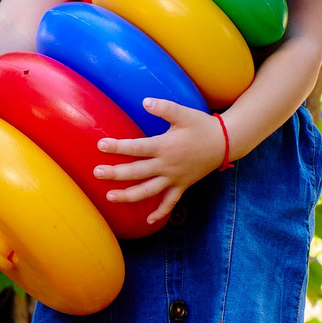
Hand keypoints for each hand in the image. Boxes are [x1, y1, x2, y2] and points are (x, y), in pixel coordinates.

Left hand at [93, 99, 227, 228]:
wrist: (225, 143)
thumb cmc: (202, 126)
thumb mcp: (184, 113)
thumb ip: (164, 108)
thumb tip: (145, 102)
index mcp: (165, 147)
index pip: (136, 148)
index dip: (118, 147)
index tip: (100, 145)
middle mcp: (167, 165)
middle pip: (136, 172)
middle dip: (115, 174)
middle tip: (97, 173)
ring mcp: (174, 178)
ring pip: (148, 191)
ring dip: (128, 196)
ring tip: (110, 197)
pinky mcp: (182, 185)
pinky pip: (170, 203)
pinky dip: (160, 213)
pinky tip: (148, 220)